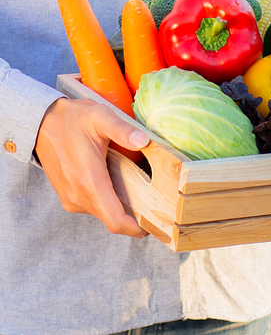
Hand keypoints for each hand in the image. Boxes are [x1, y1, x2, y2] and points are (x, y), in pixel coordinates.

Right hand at [35, 98, 149, 237]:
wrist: (41, 121)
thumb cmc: (73, 119)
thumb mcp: (101, 117)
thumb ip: (123, 130)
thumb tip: (143, 141)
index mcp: (89, 181)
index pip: (115, 220)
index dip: (136, 228)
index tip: (154, 225)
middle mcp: (78, 195)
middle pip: (112, 219)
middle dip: (134, 217)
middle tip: (155, 204)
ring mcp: (70, 198)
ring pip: (103, 214)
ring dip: (121, 208)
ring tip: (140, 192)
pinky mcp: (67, 196)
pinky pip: (94, 207)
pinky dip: (108, 202)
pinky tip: (119, 185)